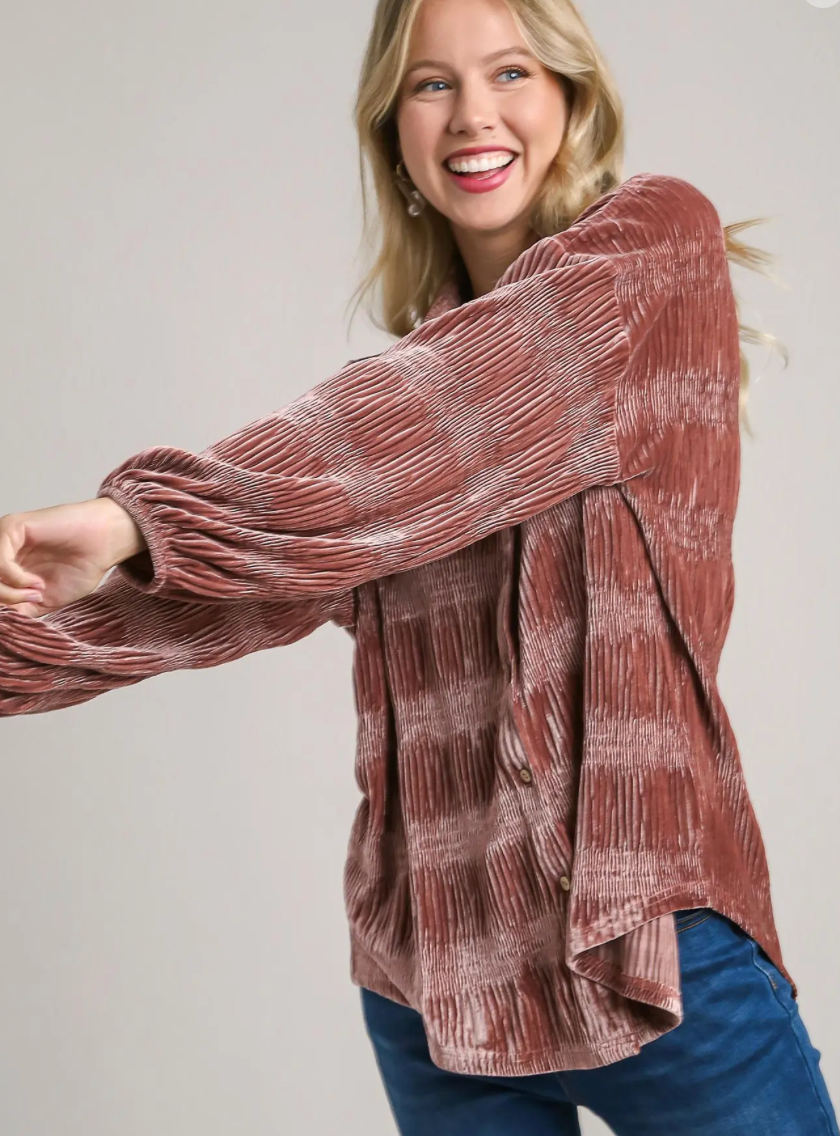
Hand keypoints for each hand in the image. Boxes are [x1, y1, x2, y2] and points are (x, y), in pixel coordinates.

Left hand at [0, 498, 145, 617]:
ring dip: (9, 591)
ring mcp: (5, 538)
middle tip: (32, 602)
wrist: (105, 544)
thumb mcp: (44, 601)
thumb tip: (2, 623)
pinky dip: (15, 578)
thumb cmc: (82, 567)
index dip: (5, 607)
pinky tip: (36, 582)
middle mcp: (2, 551)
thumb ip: (19, 610)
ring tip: (36, 593)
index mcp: (7, 566)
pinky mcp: (12, 527)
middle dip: (4, 599)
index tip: (28, 613)